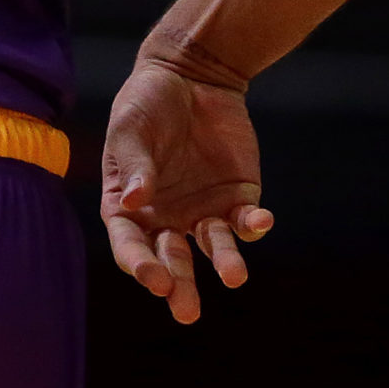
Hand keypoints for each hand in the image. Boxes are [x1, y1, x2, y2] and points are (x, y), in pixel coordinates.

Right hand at [100, 51, 276, 323]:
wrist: (191, 76)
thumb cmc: (146, 101)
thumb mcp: (131, 126)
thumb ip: (135, 163)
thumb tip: (136, 202)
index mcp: (128, 205)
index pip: (129, 243)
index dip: (139, 264)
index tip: (154, 280)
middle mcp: (165, 216)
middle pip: (171, 258)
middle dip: (179, 285)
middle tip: (186, 311)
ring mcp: (203, 210)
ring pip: (213, 247)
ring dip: (224, 262)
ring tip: (233, 277)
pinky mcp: (237, 199)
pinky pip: (245, 222)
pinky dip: (253, 225)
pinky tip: (260, 221)